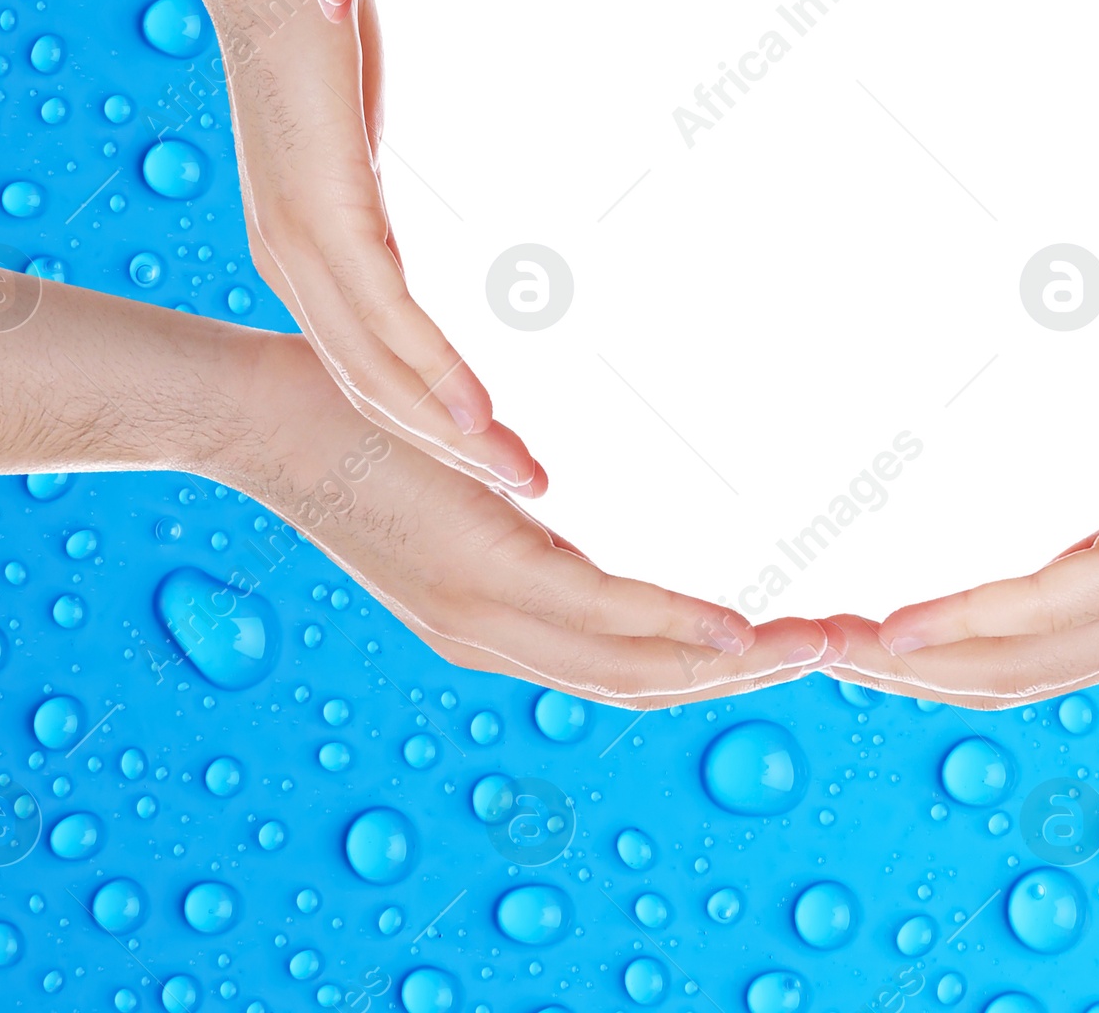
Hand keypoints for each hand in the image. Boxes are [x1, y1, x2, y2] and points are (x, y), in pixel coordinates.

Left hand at [198, 0, 538, 489]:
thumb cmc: (315, 23)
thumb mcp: (346, 135)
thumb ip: (363, 193)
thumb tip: (383, 220)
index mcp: (307, 243)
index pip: (372, 358)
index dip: (436, 416)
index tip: (502, 452)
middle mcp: (295, 259)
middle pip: (377, 388)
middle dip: (456, 452)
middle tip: (532, 491)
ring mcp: (306, 240)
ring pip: (380, 372)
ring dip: (455, 436)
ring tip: (524, 479)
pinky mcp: (326, 212)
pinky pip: (385, 319)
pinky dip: (436, 376)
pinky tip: (484, 418)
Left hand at [237, 330, 827, 700]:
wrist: (254, 418)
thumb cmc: (349, 426)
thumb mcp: (450, 476)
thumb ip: (512, 489)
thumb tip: (564, 469)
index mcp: (492, 610)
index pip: (623, 660)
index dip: (716, 662)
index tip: (797, 640)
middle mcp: (492, 631)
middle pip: (647, 680)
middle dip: (753, 675)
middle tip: (844, 648)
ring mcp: (484, 611)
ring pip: (634, 666)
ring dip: (737, 665)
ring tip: (824, 645)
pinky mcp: (478, 571)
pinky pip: (596, 617)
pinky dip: (675, 632)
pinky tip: (737, 629)